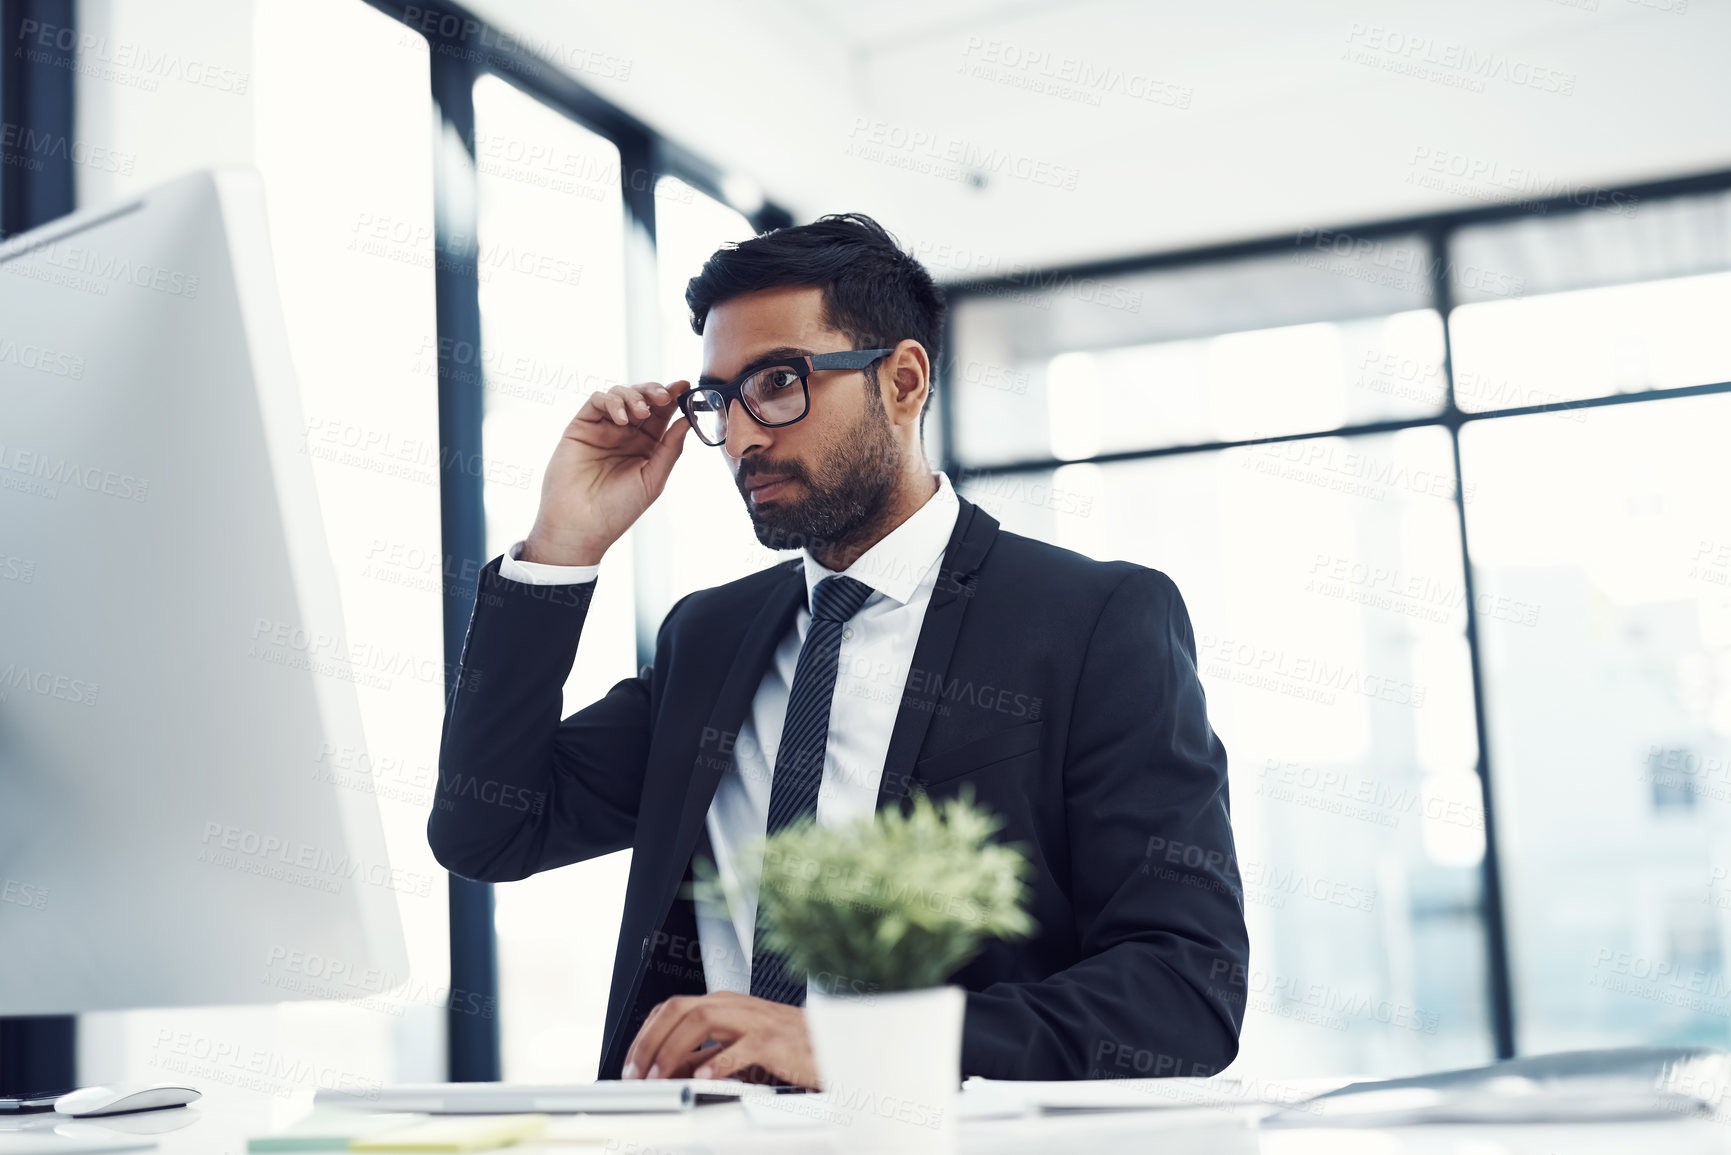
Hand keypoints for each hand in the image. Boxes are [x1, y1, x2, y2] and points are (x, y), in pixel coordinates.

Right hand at [521, 380, 693, 565]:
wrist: (581, 525)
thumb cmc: (618, 509)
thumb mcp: (653, 479)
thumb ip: (670, 449)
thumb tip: (687, 420)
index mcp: (647, 446)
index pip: (663, 414)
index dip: (674, 398)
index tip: (685, 386)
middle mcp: (626, 434)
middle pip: (643, 398)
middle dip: (655, 391)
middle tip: (664, 396)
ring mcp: (603, 429)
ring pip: (620, 394)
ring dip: (634, 396)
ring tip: (640, 413)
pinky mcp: (581, 427)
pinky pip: (596, 401)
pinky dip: (611, 402)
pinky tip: (622, 419)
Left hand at [621, 992, 819, 1088]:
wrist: (828, 1045)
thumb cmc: (784, 1046)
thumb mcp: (735, 1047)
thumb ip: (703, 1053)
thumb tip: (666, 1070)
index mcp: (722, 1005)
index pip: (670, 1009)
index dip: (644, 1036)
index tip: (630, 1065)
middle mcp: (734, 1006)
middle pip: (679, 1009)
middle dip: (650, 1041)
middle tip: (635, 1074)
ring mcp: (753, 1020)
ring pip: (701, 1019)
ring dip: (673, 1050)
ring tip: (659, 1077)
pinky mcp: (773, 1040)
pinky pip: (740, 1047)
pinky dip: (718, 1062)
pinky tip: (702, 1078)